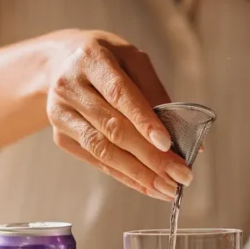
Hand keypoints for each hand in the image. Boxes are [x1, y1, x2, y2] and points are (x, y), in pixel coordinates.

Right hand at [46, 30, 191, 200]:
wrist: (60, 64)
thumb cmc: (107, 61)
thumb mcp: (133, 61)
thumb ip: (156, 94)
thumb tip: (189, 137)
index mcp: (91, 59)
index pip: (119, 94)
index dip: (143, 121)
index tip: (168, 144)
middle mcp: (70, 87)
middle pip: (112, 128)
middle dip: (150, 156)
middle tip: (180, 175)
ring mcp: (60, 114)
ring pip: (102, 150)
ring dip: (138, 174)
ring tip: (167, 188)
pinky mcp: (61, 137)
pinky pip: (96, 161)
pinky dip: (124, 176)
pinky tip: (148, 186)